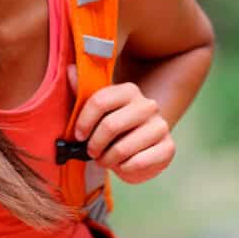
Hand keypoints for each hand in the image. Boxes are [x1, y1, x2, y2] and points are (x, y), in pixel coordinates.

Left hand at [70, 66, 175, 183]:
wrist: (140, 146)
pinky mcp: (168, 148)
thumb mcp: (95, 108)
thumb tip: (69, 69)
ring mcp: (160, 126)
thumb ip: (82, 90)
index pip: (100, 102)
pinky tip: (121, 165)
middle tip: (91, 152)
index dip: (84, 122)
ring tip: (104, 160)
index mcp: (128, 90)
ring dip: (108, 159)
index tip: (78, 136)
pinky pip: (139, 162)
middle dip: (95, 144)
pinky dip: (124, 168)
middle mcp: (148, 105)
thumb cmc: (112, 126)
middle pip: (111, 125)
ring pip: (123, 147)